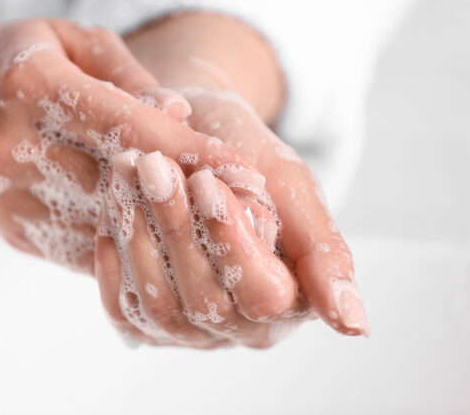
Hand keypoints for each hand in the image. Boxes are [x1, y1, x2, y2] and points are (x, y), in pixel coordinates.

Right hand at [0, 19, 255, 273]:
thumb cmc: (18, 62)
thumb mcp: (71, 40)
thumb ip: (128, 75)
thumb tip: (179, 117)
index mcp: (30, 87)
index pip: (126, 126)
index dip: (190, 150)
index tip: (242, 168)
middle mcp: (14, 148)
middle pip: (120, 183)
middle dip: (189, 196)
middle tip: (248, 205)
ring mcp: (10, 198)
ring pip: (106, 226)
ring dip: (166, 230)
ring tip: (221, 230)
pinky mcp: (16, 232)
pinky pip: (87, 248)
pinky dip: (132, 246)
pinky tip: (170, 242)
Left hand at [109, 11, 369, 345]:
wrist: (198, 140)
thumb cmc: (250, 155)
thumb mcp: (291, 185)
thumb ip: (324, 251)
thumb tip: (356, 328)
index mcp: (291, 300)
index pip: (263, 294)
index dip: (232, 241)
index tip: (207, 181)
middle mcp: (239, 328)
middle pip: (205, 301)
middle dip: (174, 226)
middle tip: (150, 163)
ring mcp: (188, 330)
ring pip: (158, 306)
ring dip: (137, 234)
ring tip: (126, 169)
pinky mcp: (144, 319)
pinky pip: (121, 305)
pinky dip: (112, 254)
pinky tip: (113, 203)